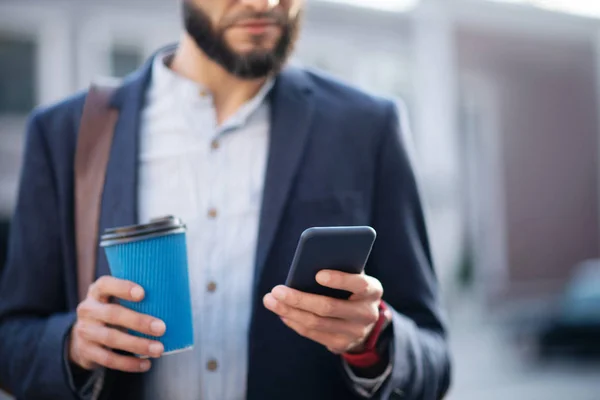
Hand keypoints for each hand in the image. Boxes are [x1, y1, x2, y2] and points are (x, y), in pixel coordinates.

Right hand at [69, 276, 165, 372]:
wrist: (84, 336)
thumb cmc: (112, 311)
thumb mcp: (115, 299)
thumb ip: (135, 299)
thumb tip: (172, 303)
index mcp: (97, 291)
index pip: (106, 284)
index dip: (123, 288)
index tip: (143, 293)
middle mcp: (88, 309)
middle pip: (112, 314)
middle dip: (139, 322)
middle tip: (162, 328)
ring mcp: (85, 331)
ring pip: (111, 338)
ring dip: (138, 345)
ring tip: (159, 349)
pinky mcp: (87, 351)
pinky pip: (108, 359)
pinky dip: (129, 363)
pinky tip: (146, 364)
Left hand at [263, 270, 385, 353]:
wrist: (364, 320)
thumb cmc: (351, 287)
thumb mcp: (351, 275)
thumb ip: (337, 267)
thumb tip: (306, 263)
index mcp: (373, 289)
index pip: (359, 284)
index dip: (339, 280)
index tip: (318, 274)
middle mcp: (367, 313)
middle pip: (328, 307)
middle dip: (299, 298)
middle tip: (276, 290)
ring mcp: (355, 332)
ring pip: (316, 322)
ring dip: (289, 311)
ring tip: (270, 300)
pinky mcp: (342, 344)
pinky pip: (313, 334)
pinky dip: (294, 322)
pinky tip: (282, 312)